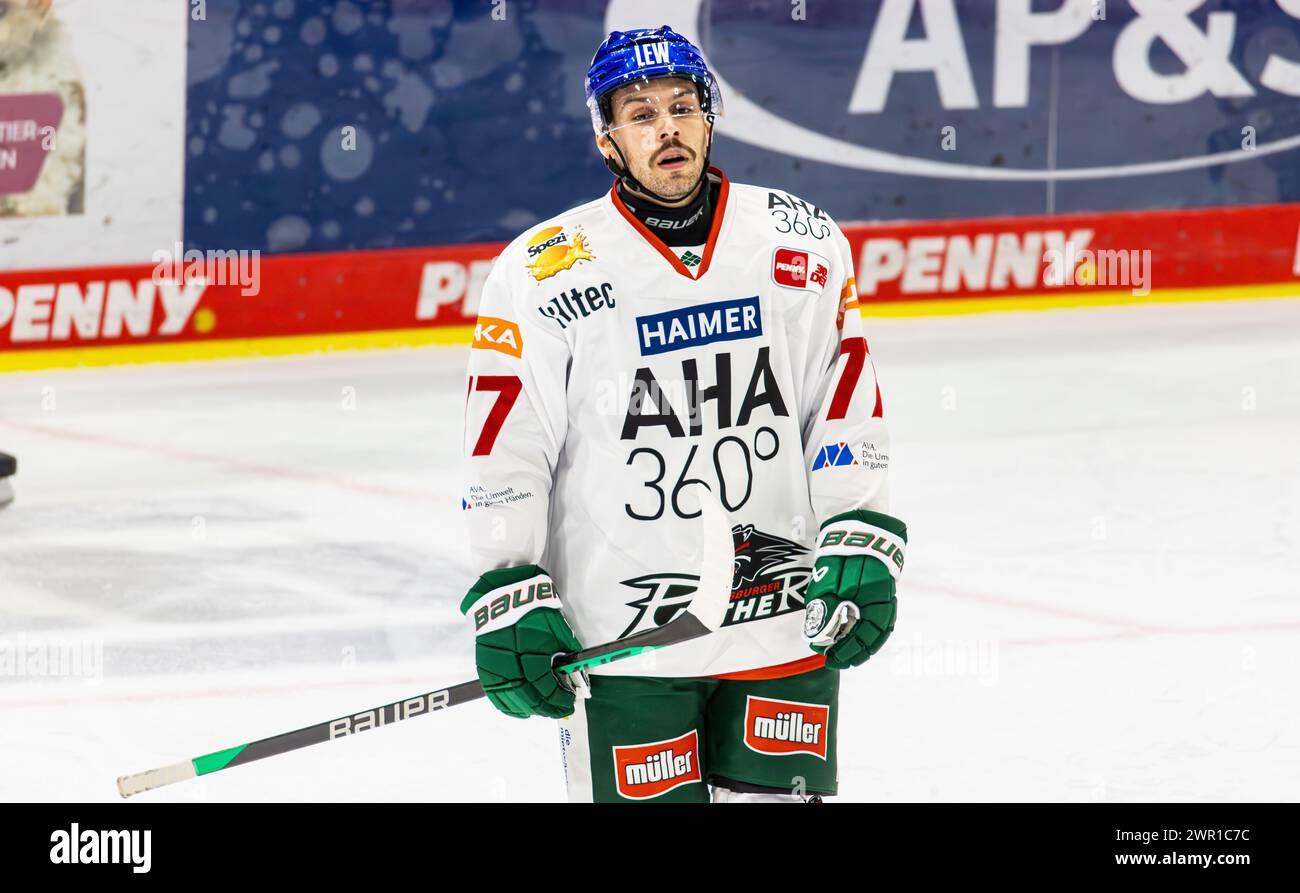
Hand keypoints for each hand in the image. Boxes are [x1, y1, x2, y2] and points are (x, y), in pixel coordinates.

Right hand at [461, 565, 583, 718]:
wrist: (504, 594)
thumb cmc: (534, 610)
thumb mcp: (557, 630)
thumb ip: (566, 655)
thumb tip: (575, 675)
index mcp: (531, 654)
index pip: (546, 689)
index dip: (559, 699)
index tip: (569, 701)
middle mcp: (511, 664)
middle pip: (530, 699)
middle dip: (547, 708)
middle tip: (560, 710)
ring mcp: (495, 667)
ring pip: (512, 700)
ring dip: (529, 710)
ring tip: (542, 711)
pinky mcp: (485, 667)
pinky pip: (495, 695)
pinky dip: (508, 706)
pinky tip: (520, 711)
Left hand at [802, 510, 906, 669]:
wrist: (859, 522)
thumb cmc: (841, 550)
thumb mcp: (828, 580)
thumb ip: (825, 608)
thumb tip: (818, 638)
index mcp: (874, 597)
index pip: (865, 634)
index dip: (848, 650)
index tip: (830, 657)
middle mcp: (885, 597)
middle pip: (877, 635)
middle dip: (858, 652)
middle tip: (838, 662)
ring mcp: (887, 592)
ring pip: (882, 626)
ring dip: (866, 644)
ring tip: (849, 655)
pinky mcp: (884, 587)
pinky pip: (883, 616)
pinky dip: (872, 630)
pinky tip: (859, 634)